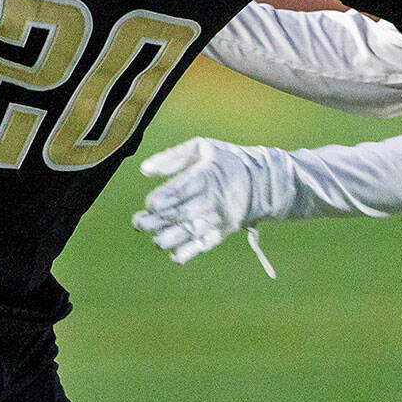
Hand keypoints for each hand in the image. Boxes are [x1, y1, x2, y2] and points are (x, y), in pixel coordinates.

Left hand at [133, 137, 275, 264]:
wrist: (263, 182)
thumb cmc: (227, 161)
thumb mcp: (203, 148)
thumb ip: (173, 157)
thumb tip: (144, 169)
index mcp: (205, 177)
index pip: (177, 192)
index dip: (159, 201)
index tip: (150, 204)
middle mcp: (210, 200)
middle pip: (177, 215)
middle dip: (153, 222)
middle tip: (138, 223)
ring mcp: (217, 219)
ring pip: (187, 233)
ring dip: (165, 239)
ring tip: (153, 237)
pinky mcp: (222, 232)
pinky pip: (202, 246)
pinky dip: (186, 253)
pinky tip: (172, 254)